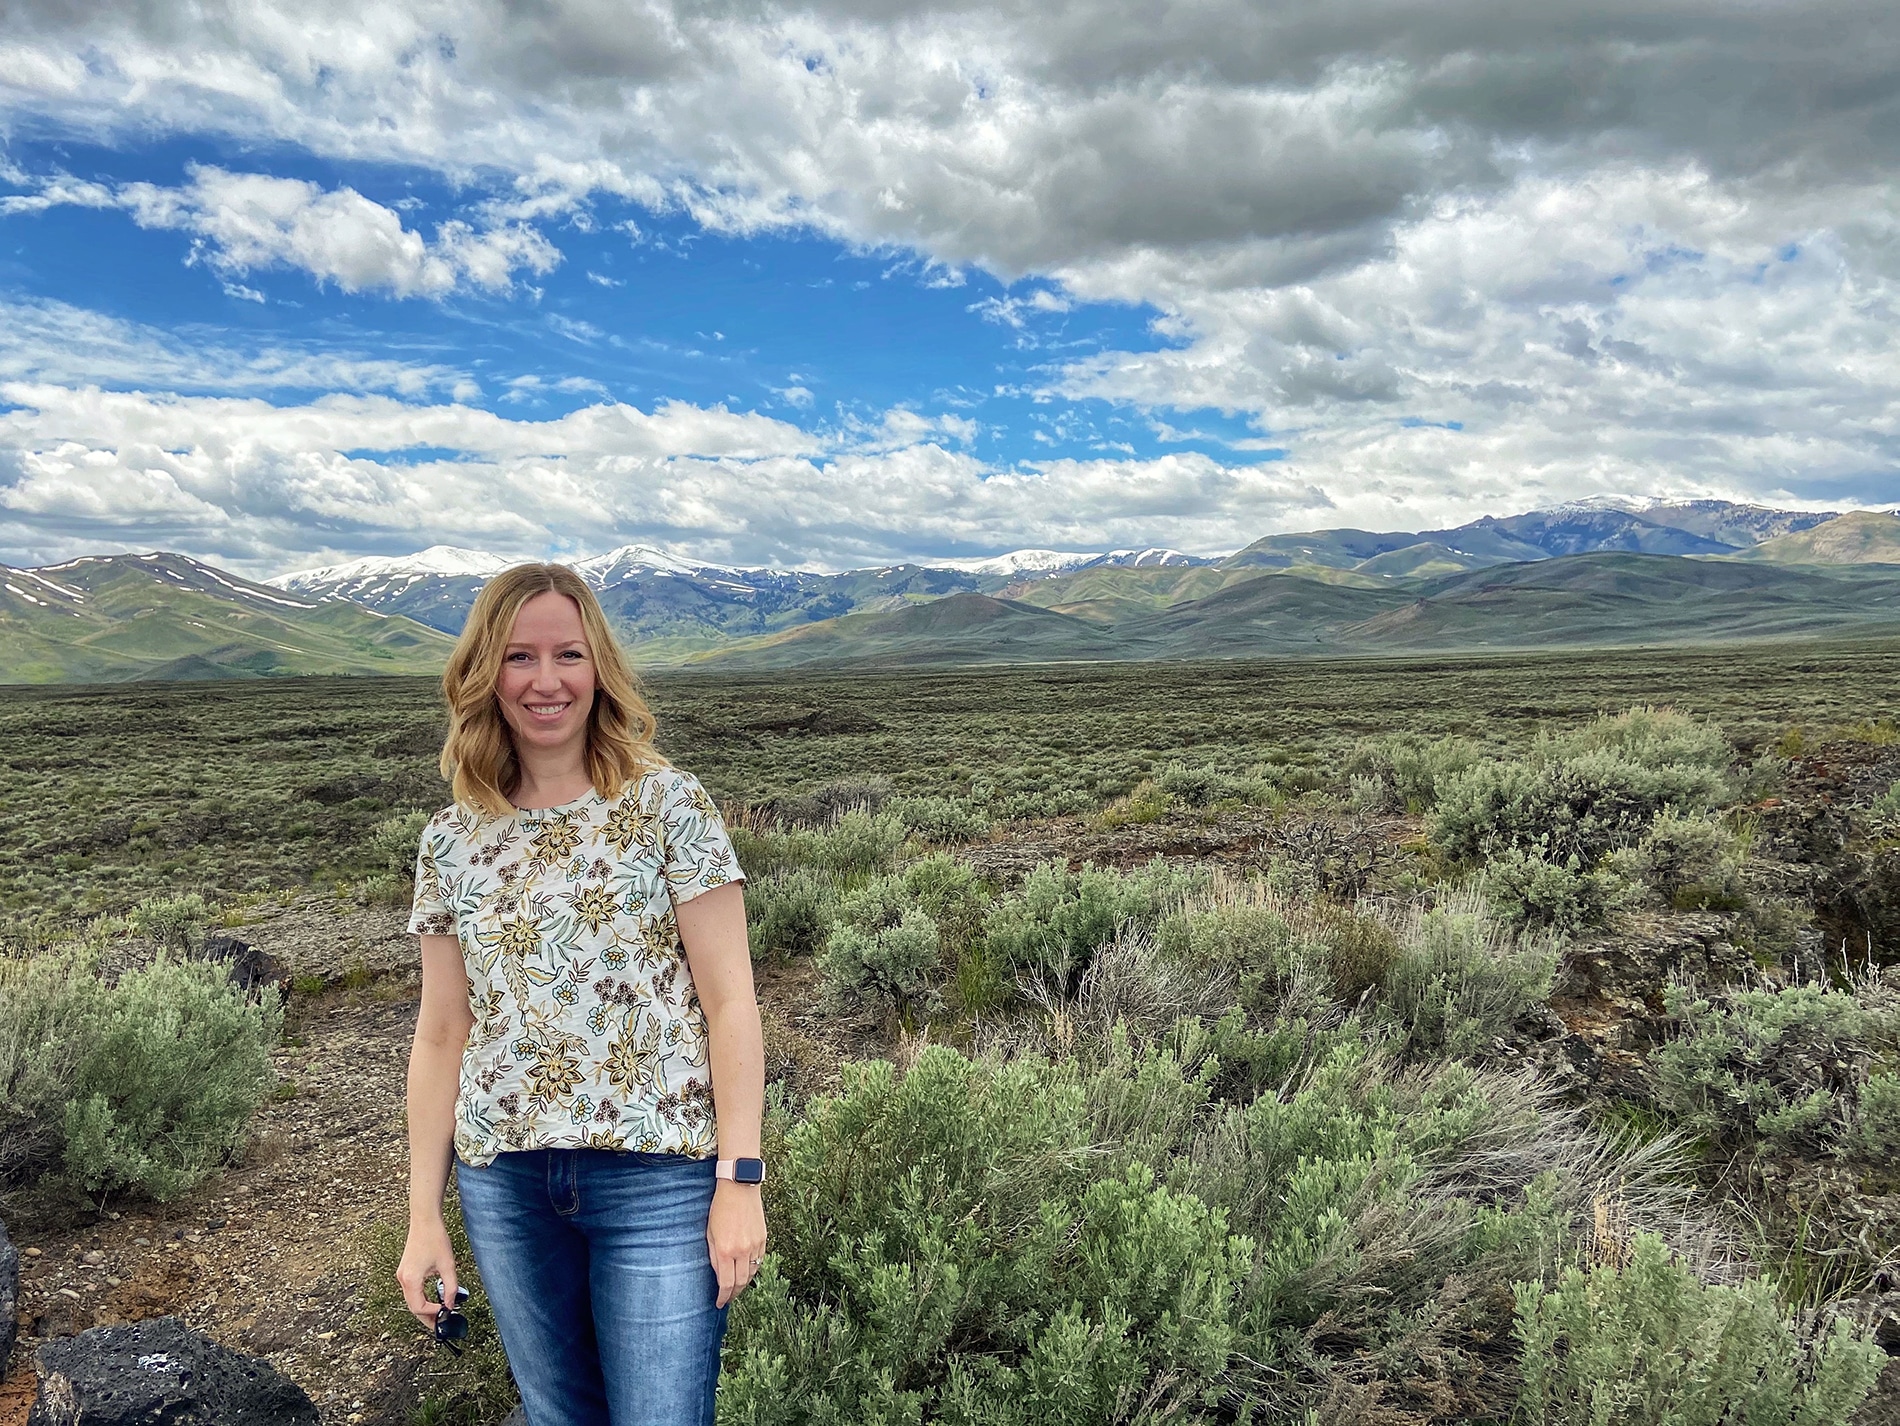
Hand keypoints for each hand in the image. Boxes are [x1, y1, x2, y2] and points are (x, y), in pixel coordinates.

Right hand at [397, 1217, 460, 1328]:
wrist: (424, 1220)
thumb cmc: (435, 1239)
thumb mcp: (448, 1265)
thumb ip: (450, 1287)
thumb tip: (451, 1304)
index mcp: (411, 1279)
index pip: (418, 1307)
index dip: (433, 1313)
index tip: (446, 1312)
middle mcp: (403, 1279)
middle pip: (412, 1307)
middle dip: (426, 1317)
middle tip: (440, 1323)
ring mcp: (402, 1275)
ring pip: (411, 1300)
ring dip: (423, 1309)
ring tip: (438, 1314)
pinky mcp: (405, 1271)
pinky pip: (411, 1291)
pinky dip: (420, 1298)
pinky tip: (432, 1300)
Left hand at [706, 1180, 766, 1307]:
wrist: (739, 1187)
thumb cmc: (720, 1207)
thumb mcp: (709, 1232)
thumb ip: (713, 1255)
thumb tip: (718, 1274)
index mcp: (724, 1250)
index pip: (726, 1284)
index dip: (723, 1297)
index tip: (719, 1303)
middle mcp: (741, 1250)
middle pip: (741, 1283)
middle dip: (734, 1294)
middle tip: (728, 1299)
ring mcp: (755, 1245)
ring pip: (752, 1273)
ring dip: (744, 1283)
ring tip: (737, 1287)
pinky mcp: (763, 1238)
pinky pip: (760, 1260)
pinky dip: (753, 1269)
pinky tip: (746, 1270)